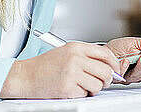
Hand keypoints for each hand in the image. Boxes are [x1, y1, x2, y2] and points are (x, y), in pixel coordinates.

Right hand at [0, 42, 122, 98]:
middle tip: (100, 83)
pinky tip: (69, 89)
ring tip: (80, 86)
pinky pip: (85, 94)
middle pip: (106, 71)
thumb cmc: (45, 66)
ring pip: (98, 85)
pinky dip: (80, 94)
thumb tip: (108, 66)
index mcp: (76, 47)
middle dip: (106, 80)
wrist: (25, 76)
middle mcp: (75, 58)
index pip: (106, 54)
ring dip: (92, 89)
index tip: (115, 71)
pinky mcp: (68, 87)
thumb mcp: (66, 53)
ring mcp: (72, 73)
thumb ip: (85, 56)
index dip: (114, 64)